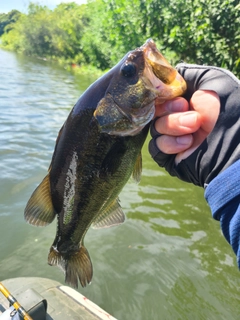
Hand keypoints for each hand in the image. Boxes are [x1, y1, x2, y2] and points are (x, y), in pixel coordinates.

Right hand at [149, 63, 239, 186]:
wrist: (231, 142)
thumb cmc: (227, 109)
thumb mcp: (212, 79)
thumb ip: (189, 73)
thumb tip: (171, 77)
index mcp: (185, 102)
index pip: (160, 96)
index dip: (163, 95)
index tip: (177, 95)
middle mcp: (177, 118)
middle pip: (154, 111)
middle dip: (169, 109)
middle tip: (185, 107)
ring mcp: (173, 137)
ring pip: (155, 128)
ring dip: (173, 126)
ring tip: (194, 128)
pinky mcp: (169, 156)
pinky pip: (156, 147)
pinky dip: (169, 143)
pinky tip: (187, 143)